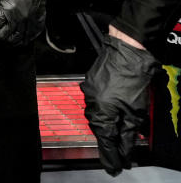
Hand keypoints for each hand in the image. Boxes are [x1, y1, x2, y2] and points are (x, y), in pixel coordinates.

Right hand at [81, 33, 158, 175]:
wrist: (127, 54)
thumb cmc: (132, 81)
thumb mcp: (135, 113)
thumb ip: (128, 134)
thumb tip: (124, 151)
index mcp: (100, 114)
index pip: (105, 142)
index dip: (111, 157)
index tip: (115, 168)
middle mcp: (90, 105)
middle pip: (100, 130)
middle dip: (110, 142)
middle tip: (120, 153)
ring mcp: (88, 93)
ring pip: (97, 116)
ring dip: (108, 125)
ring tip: (120, 131)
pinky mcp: (90, 84)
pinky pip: (96, 104)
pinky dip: (106, 111)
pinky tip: (115, 111)